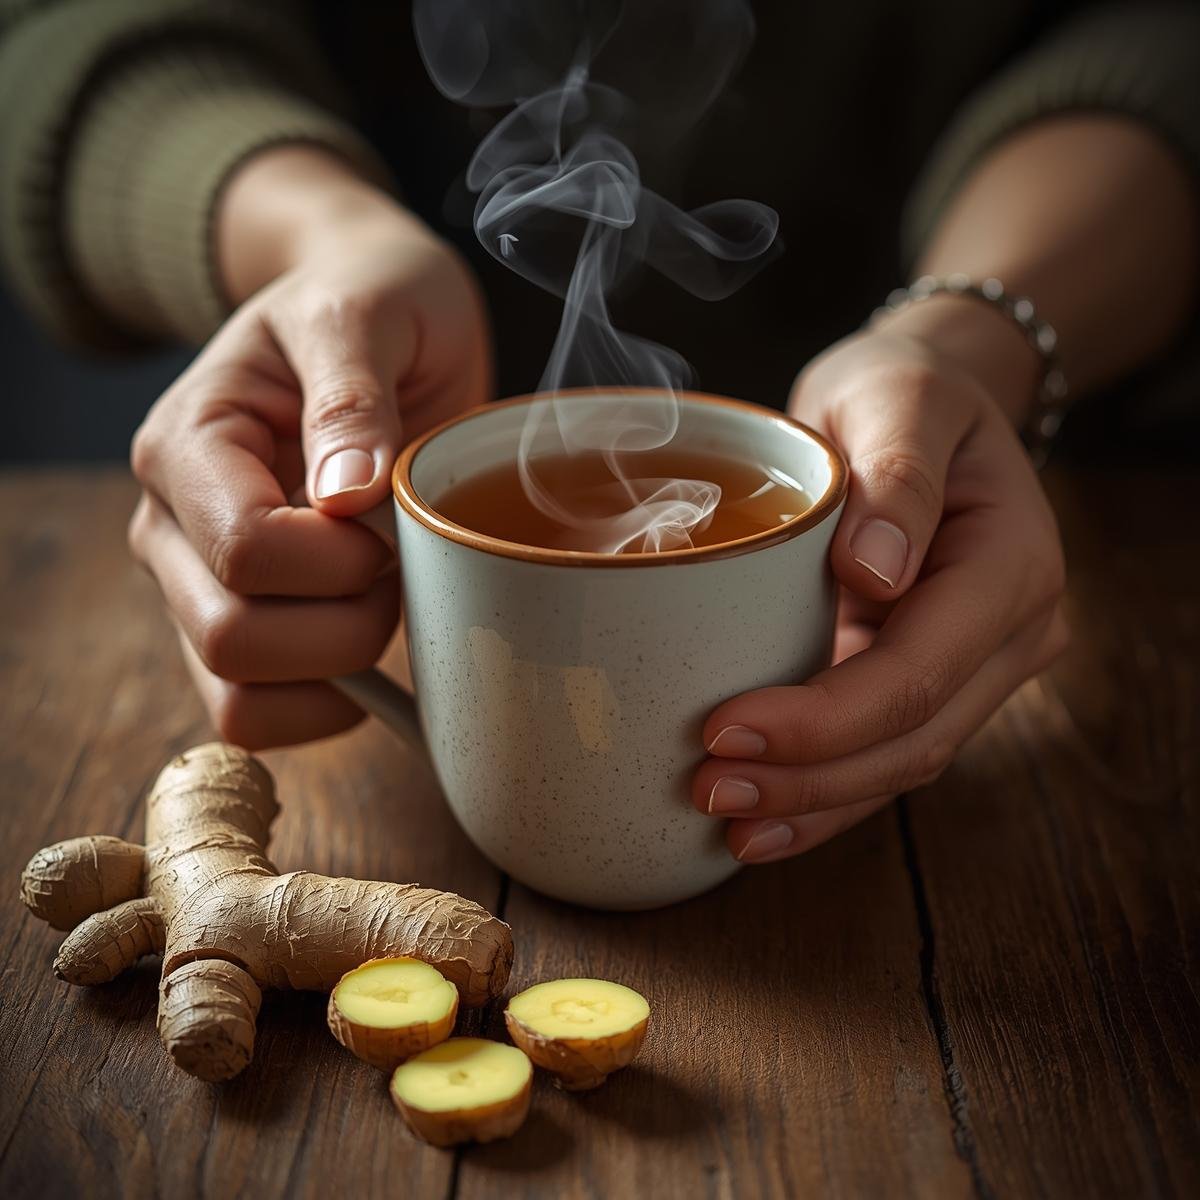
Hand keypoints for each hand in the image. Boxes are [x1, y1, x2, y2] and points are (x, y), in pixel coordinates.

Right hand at [128, 151, 489, 748]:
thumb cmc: (366, 301)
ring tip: (388, 597)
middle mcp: (174, 527)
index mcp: (189, 445)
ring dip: (339, 670)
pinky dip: (329, 707)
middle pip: (234, 639)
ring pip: (240, 696)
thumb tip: (346, 498)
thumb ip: (351, 396)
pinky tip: (378, 651)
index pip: (246, 551)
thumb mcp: (363, 311)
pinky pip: (260, 714)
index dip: (343, 560)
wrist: (370, 311)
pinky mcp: (245, 625)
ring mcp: (200, 584)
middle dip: (348, 622)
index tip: (394, 518)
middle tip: (401, 562)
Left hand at [692, 301, 1067, 861]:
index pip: (919, 671)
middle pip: (912, 739)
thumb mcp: (899, 398)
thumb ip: (897, 475)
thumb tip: (875, 573)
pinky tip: (764, 818)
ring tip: (726, 822)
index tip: (724, 730)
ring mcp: (975, 666)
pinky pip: (882, 753)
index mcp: (1012, 566)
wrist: (921, 408)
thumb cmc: (905, 392)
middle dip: (808, 779)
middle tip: (707, 789)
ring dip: (811, 802)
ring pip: (899, 765)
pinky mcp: (928, 678)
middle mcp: (1009, 634)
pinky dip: (823, 790)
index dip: (825, 718)